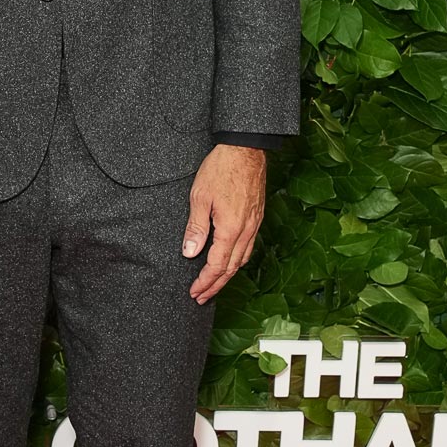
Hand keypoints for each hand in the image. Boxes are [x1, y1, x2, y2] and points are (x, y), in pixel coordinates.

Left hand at [182, 144, 266, 304]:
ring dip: (227, 276)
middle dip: (215, 286)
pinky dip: (237, 260)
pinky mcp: (257, 217)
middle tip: (201, 297)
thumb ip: (195, 228)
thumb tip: (189, 253)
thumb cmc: (221, 169)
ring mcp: (254, 224)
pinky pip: (249, 247)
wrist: (245, 149)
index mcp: (231, 229)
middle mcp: (246, 231)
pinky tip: (229, 261)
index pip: (217, 266)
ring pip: (242, 260)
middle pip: (231, 269)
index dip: (205, 282)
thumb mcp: (200, 197)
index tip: (194, 292)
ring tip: (214, 284)